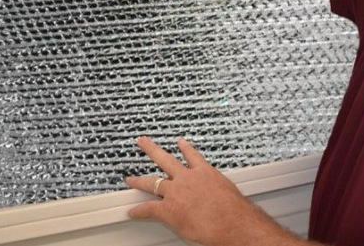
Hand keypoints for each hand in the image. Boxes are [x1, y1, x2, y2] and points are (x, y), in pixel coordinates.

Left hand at [125, 137, 302, 245]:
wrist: (229, 221)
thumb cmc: (234, 210)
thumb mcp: (229, 192)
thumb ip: (221, 192)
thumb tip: (225, 200)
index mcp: (204, 173)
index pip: (192, 156)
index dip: (185, 148)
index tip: (180, 142)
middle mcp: (188, 179)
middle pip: (165, 160)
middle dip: (152, 150)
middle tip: (143, 142)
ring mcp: (176, 192)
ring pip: (152, 182)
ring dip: (138, 179)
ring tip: (129, 177)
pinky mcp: (168, 209)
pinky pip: (149, 209)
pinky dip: (139, 212)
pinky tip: (132, 212)